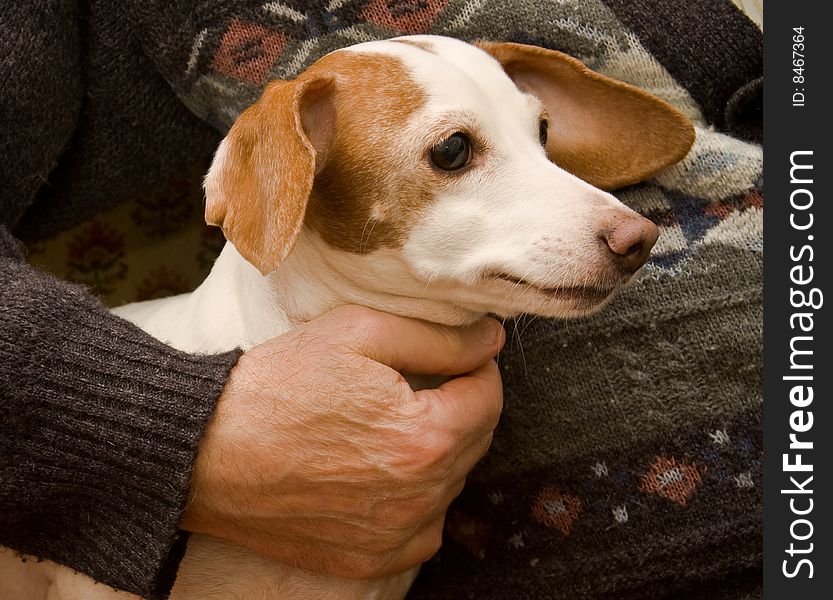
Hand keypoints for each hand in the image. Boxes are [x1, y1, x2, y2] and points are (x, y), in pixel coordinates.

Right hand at [181, 305, 504, 578]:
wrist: (206, 451)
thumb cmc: (279, 385)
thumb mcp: (359, 332)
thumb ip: (439, 338)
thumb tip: (492, 341)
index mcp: (425, 437)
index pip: (489, 397)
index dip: (477, 367)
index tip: (458, 355)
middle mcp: (420, 496)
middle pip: (476, 441)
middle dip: (461, 405)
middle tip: (422, 382)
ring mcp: (395, 536)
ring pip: (452, 484)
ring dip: (440, 451)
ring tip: (395, 423)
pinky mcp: (369, 560)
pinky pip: (423, 528)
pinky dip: (418, 499)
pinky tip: (384, 472)